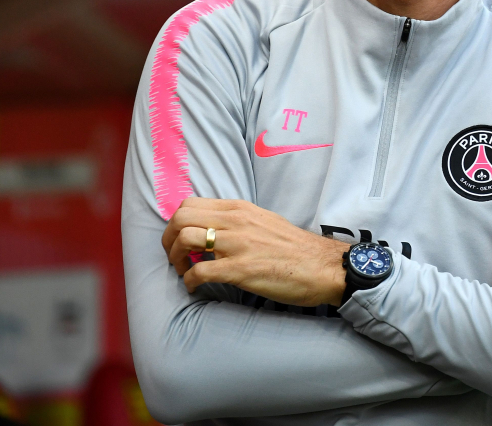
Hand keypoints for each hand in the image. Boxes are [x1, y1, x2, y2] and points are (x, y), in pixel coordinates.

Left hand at [161, 197, 346, 306]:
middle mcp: (236, 221)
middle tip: (175, 257)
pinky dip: (190, 281)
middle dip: (169, 240)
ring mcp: (238, 245)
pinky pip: (201, 271)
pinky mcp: (241, 270)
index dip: (176, 223)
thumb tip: (213, 229)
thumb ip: (237, 221)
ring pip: (186, 240)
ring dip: (177, 259)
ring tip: (184, 271)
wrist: (323, 267)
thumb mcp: (264, 221)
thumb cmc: (295, 248)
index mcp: (239, 209)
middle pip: (181, 219)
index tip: (179, 239)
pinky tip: (194, 287)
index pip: (190, 204)